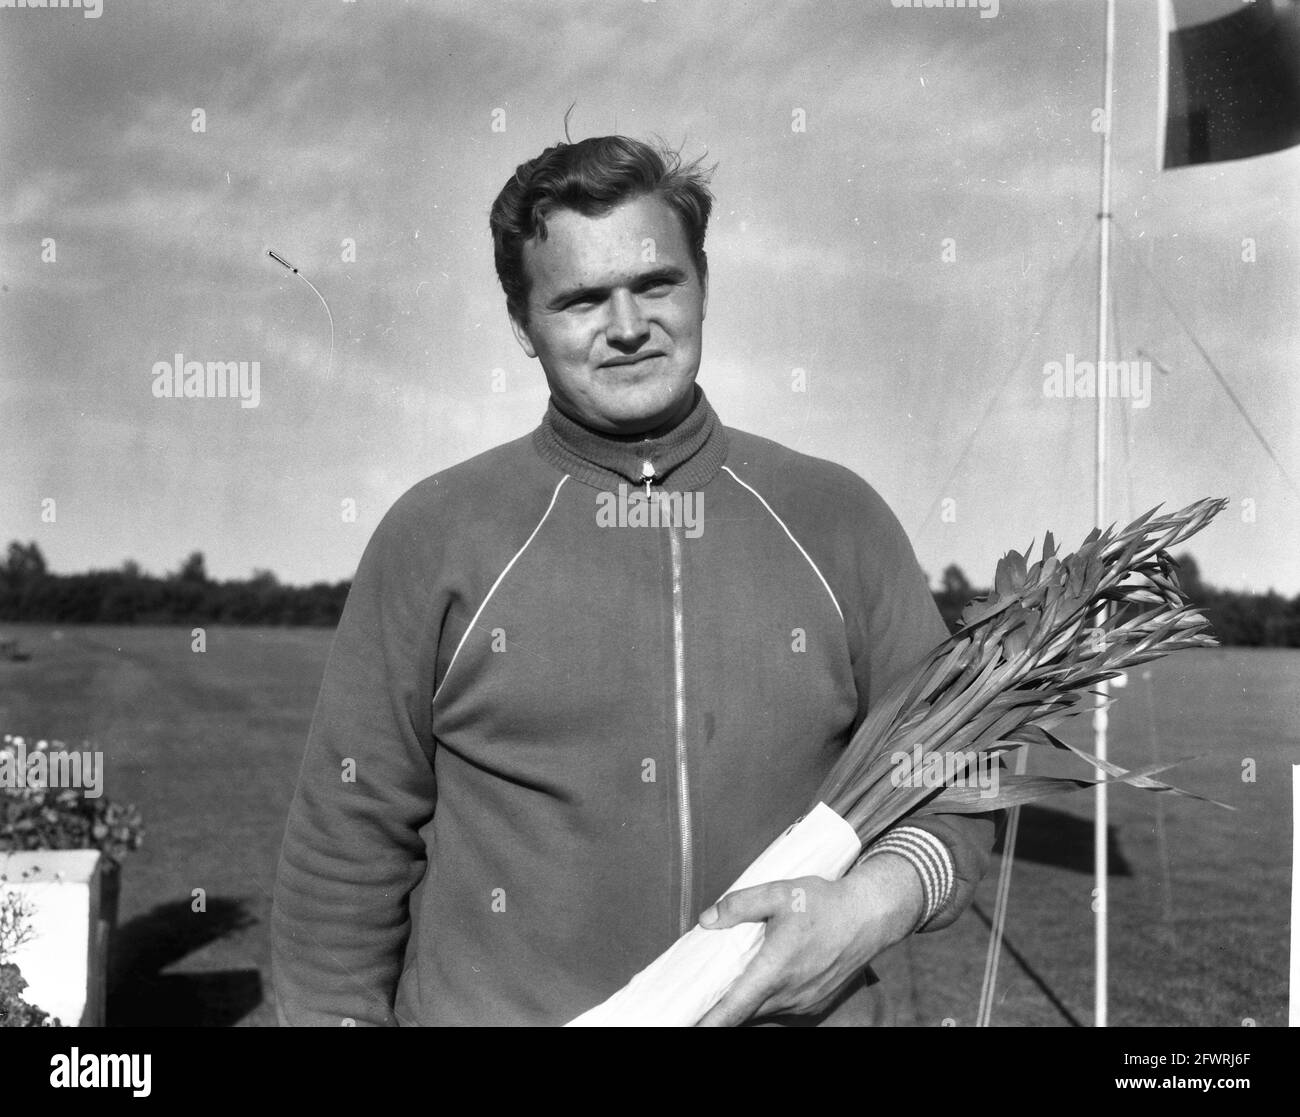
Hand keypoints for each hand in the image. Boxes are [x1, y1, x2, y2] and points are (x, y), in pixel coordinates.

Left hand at [694, 852, 924, 1026]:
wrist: (870, 916)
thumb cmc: (825, 904)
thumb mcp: (778, 893)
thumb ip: (739, 905)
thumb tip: (707, 921)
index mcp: (775, 971)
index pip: (733, 1008)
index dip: (709, 1021)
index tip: (688, 1024)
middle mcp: (789, 995)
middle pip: (745, 1012)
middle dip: (722, 1009)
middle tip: (700, 999)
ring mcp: (805, 1004)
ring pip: (764, 1011)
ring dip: (748, 1002)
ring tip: (732, 985)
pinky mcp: (816, 1004)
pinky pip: (783, 1009)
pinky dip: (768, 1000)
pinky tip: (765, 980)